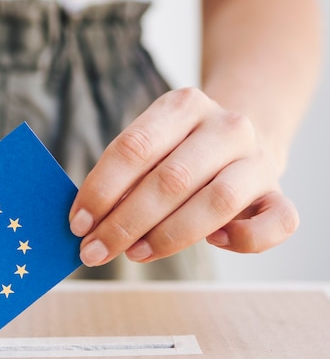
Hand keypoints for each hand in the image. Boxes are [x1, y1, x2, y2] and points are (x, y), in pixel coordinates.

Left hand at [69, 87, 298, 266]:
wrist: (242, 138)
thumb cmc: (180, 150)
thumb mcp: (152, 145)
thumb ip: (125, 175)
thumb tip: (87, 221)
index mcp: (184, 105)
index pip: (134, 147)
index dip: (101, 189)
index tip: (78, 224)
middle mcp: (227, 125)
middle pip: (170, 179)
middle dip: (124, 223)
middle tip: (95, 250)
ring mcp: (258, 158)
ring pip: (217, 202)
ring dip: (167, 237)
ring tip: (134, 253)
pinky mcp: (279, 192)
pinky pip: (276, 223)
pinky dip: (242, 240)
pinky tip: (213, 242)